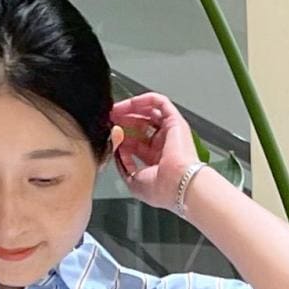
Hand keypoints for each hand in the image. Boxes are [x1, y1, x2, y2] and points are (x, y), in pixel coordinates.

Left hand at [110, 92, 200, 209]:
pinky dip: (145, 100)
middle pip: (141, 126)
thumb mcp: (133, 182)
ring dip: (131, 109)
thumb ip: (123, 166)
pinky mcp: (175, 121)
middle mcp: (164, 146)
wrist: (178, 185)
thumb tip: (115, 151)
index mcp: (155, 162)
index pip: (135, 145)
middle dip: (124, 121)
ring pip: (149, 112)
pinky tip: (130, 103)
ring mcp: (170, 132)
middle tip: (110, 119)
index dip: (121, 139)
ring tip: (116, 111)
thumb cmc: (162, 189)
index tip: (110, 136)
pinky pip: (160, 103)